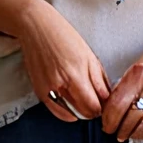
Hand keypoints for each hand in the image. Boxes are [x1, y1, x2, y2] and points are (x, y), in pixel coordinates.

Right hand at [13, 0, 110, 122]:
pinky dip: (66, 112)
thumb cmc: (62, 35)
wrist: (35, 27)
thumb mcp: (88, 54)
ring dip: (79, 111)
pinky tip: (71, 103)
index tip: (104, 103)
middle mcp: (61, 84)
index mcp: (77, 73)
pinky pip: (55, 111)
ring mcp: (48, 89)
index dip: (102, 107)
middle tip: (96, 102)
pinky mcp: (39, 91)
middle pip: (83, 112)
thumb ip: (99, 79)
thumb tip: (107, 97)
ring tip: (83, 100)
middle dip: (92, 110)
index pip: (94, 106)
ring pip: (70, 114)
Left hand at [102, 14, 142, 142]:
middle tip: (116, 134)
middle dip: (119, 129)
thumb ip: (131, 80)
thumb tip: (116, 102)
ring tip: (130, 136)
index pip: (116, 103)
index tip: (106, 124)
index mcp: (137, 71)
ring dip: (135, 134)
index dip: (108, 119)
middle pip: (129, 116)